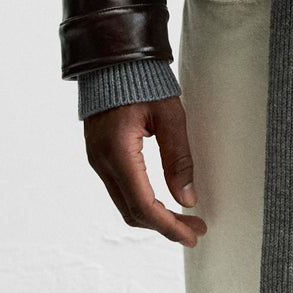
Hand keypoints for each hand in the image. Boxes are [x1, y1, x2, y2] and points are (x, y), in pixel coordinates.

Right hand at [84, 95, 207, 246]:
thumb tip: (187, 200)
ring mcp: (97, 160)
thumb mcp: (170, 115)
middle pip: (132, 213)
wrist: (113, 58)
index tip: (194, 234)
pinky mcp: (99, 155)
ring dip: (153, 216)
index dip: (170, 227)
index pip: (144, 207)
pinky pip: (119, 190)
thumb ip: (178, 159)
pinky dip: (141, 202)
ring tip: (183, 217)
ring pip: (125, 204)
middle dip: (165, 226)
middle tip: (195, 227)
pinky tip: (161, 199)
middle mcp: (103, 162)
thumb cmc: (144, 80)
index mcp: (119, 153)